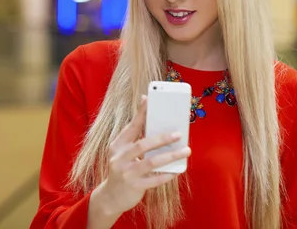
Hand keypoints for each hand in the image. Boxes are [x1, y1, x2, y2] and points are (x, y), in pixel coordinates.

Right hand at [96, 95, 190, 215]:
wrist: (111, 196)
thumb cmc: (123, 168)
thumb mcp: (123, 152)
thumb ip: (135, 137)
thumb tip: (148, 116)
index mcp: (117, 145)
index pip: (131, 127)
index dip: (140, 113)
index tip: (149, 100)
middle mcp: (119, 158)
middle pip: (143, 145)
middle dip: (162, 138)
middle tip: (178, 133)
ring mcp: (126, 173)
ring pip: (151, 162)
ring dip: (171, 156)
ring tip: (185, 151)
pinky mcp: (134, 187)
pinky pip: (155, 179)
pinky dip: (167, 173)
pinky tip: (178, 169)